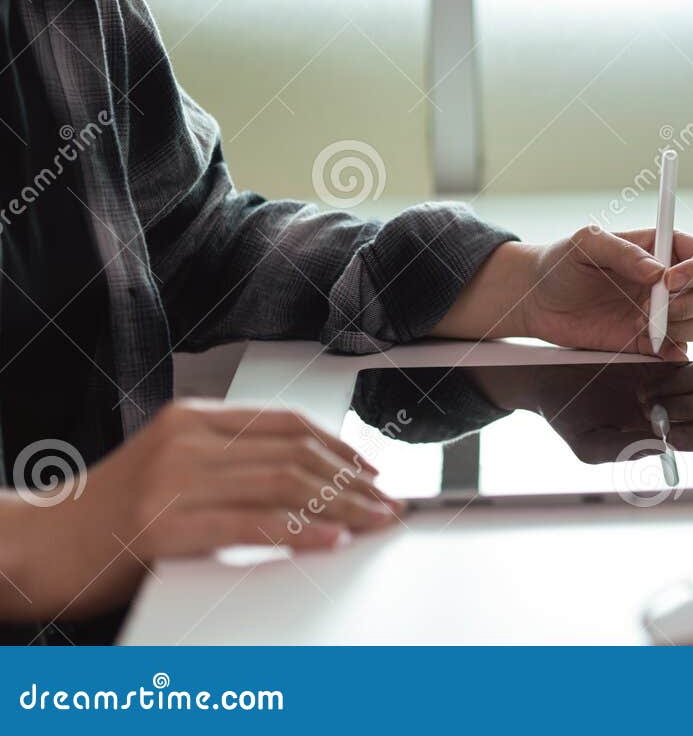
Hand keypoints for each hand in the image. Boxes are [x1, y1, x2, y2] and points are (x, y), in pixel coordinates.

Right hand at [20, 400, 400, 618]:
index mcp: (191, 420)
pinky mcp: (163, 524)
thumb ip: (229, 464)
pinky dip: (299, 533)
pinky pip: (250, 524)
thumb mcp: (171, 470)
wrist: (35, 544)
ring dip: (341, 508)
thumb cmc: (105, 515)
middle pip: (295, 454)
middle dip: (352, 483)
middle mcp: (186, 441)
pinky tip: (330, 540)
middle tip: (386, 505)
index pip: (287, 423)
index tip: (373, 471)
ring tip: (372, 524)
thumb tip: (306, 477)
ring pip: (283, 486)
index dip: (340, 446)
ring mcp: (173, 480)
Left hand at [432, 228, 692, 360]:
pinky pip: (683, 352)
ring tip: (645, 322)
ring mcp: (667, 315)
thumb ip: (623, 251)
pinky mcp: (653, 344)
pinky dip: (675, 352)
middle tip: (658, 305)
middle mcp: (673, 282)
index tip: (669, 281)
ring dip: (686, 327)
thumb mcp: (587, 243)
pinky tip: (649, 344)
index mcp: (666, 249)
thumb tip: (658, 272)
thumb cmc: (562, 264)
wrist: (539, 302)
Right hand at [466, 362, 692, 462]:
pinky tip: (646, 372)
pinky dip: (679, 366)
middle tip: (652, 407)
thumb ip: (625, 449)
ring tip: (645, 390)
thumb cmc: (568, 419)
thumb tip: (664, 446)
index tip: (671, 431)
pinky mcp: (659, 355)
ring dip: (687, 386)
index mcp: (666, 436)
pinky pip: (692, 360)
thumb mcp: (589, 444)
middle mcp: (675, 409)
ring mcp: (670, 381)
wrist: (549, 381)